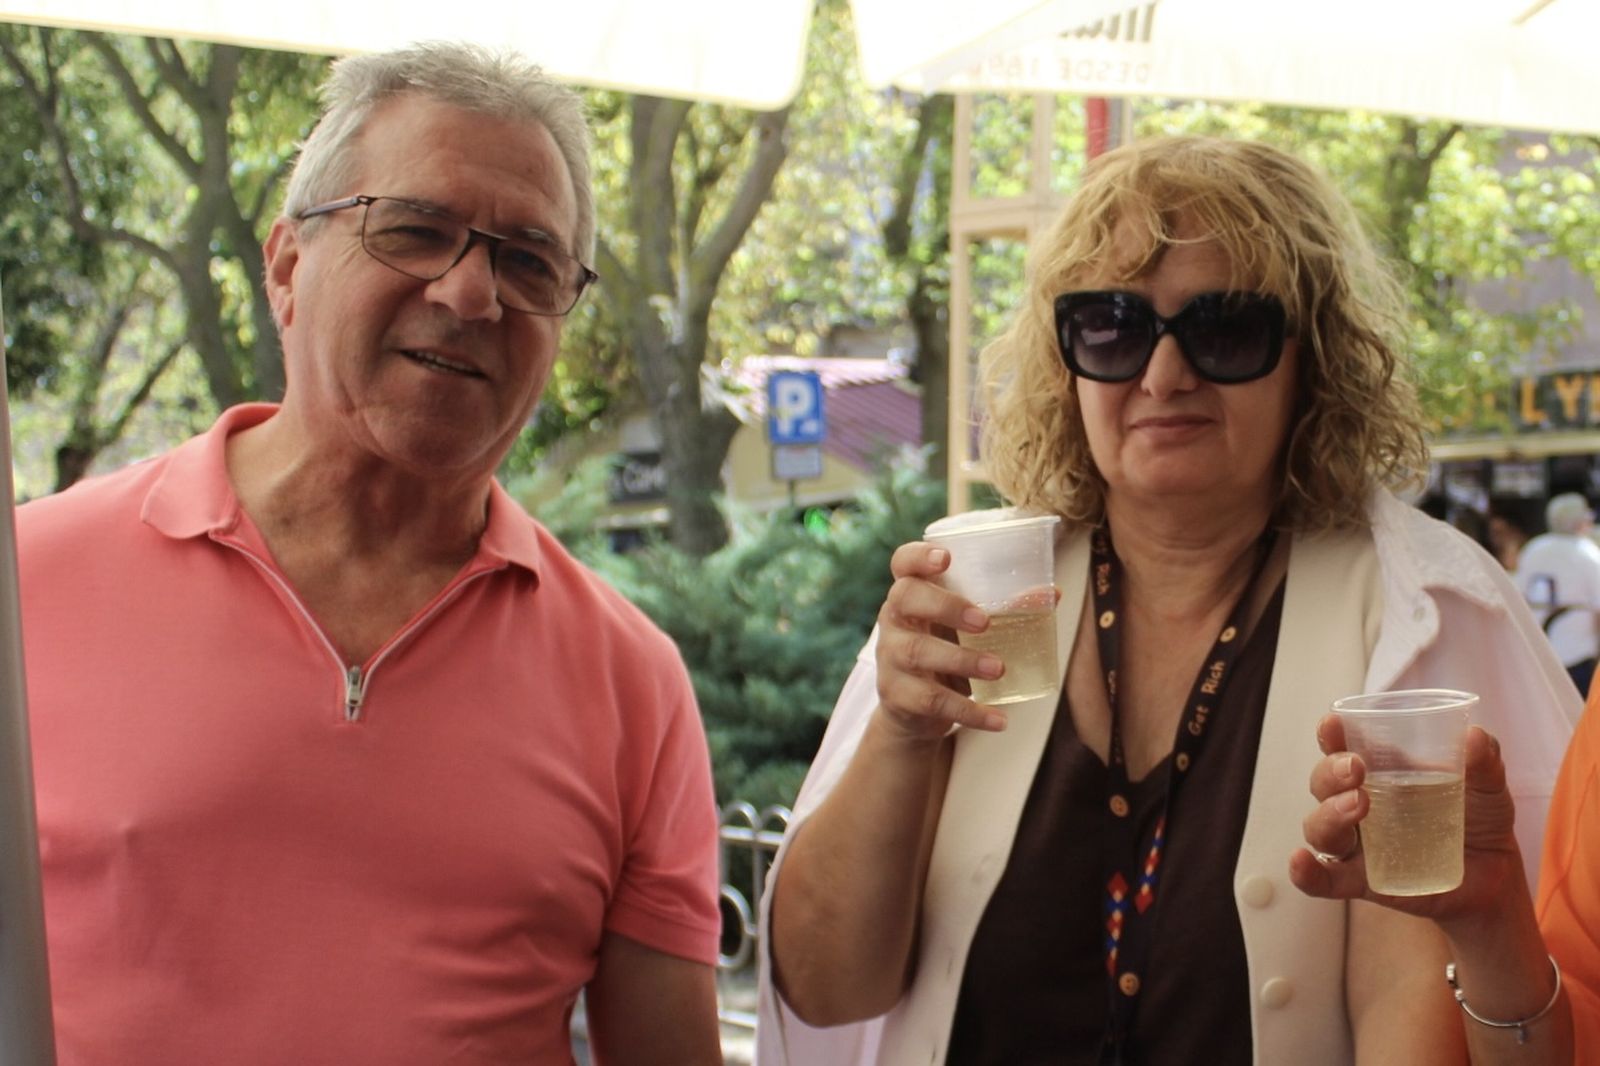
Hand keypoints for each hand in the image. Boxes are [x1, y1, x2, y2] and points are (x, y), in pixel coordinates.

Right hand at [873, 541, 1008, 740]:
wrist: (913, 709)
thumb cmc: (945, 649)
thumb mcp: (964, 627)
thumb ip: (1001, 608)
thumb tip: (1052, 595)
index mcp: (911, 593)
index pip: (903, 563)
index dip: (919, 556)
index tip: (946, 558)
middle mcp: (894, 619)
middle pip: (906, 598)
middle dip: (946, 606)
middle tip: (984, 622)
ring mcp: (890, 657)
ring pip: (919, 652)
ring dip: (962, 660)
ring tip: (998, 669)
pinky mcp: (897, 694)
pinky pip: (931, 701)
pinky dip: (969, 711)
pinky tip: (997, 719)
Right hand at [1289, 717, 1525, 927]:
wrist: (1495, 878)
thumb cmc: (1480, 822)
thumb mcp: (1489, 787)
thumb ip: (1484, 762)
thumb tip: (1474, 737)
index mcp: (1379, 772)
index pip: (1341, 747)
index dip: (1330, 735)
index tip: (1333, 723)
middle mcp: (1356, 804)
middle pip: (1322, 783)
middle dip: (1331, 772)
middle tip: (1357, 769)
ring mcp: (1358, 844)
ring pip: (1319, 827)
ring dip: (1327, 814)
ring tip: (1357, 806)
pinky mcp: (1362, 882)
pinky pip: (1323, 880)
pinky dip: (1307, 872)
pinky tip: (1301, 862)